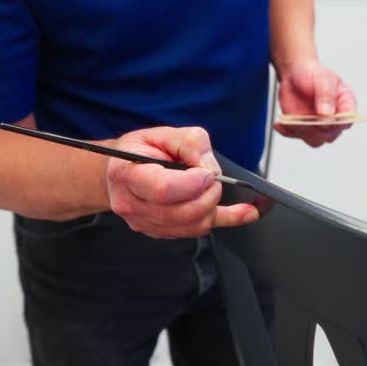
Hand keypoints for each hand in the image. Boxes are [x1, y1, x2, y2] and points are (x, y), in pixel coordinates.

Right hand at [105, 126, 259, 237]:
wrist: (120, 170)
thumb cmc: (138, 151)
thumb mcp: (161, 134)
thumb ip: (189, 142)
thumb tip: (209, 166)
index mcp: (127, 175)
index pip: (163, 190)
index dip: (192, 183)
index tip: (206, 173)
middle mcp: (132, 204)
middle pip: (182, 212)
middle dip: (209, 194)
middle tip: (213, 178)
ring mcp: (145, 222)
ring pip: (192, 226)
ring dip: (213, 207)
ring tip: (213, 188)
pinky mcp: (161, 232)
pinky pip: (197, 232)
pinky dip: (226, 220)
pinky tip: (246, 212)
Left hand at [274, 60, 357, 147]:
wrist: (295, 75)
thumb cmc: (313, 74)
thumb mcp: (322, 79)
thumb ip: (326, 95)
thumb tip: (327, 114)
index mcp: (346, 105)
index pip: (347, 121)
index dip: (336, 123)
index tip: (323, 116)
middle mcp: (335, 120)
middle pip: (330, 134)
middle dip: (315, 128)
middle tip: (301, 118)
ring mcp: (320, 126)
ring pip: (315, 140)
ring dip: (301, 131)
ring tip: (290, 119)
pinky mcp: (305, 129)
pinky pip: (297, 136)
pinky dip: (287, 131)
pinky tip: (280, 124)